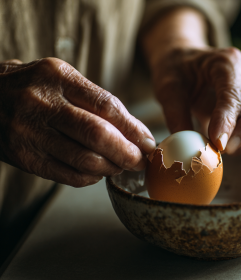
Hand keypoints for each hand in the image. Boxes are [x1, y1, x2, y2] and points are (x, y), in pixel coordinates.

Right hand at [0, 58, 154, 186]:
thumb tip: (136, 132)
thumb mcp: (62, 79)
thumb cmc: (34, 88)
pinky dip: (90, 177)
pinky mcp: (24, 157)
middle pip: (98, 135)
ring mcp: (30, 132)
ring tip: (120, 166)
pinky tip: (97, 172)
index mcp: (58, 77)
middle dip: (127, 153)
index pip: (107, 106)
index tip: (148, 141)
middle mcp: (42, 103)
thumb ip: (96, 101)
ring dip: (111, 167)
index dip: (134, 128)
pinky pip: (68, 175)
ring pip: (85, 160)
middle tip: (140, 161)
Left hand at [150, 47, 240, 153]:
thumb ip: (175, 114)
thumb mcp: (168, 87)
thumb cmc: (179, 73)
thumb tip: (188, 146)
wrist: (188, 64)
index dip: (228, 119)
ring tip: (228, 149)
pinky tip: (236, 145)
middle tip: (228, 150)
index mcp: (226, 61)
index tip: (218, 142)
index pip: (234, 91)